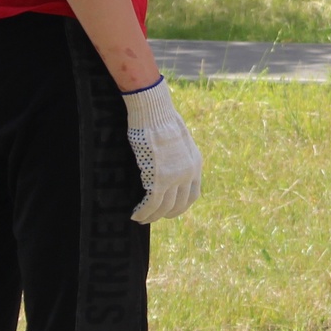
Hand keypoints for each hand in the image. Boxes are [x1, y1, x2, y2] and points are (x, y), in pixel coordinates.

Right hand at [121, 76, 202, 222]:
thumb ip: (177, 153)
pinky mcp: (159, 180)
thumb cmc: (161, 118)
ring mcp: (175, 178)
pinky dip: (143, 212)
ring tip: (141, 219)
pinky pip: (151, 203)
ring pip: (164, 207)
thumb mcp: (177, 137)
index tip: (171, 210)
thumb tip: (167, 159)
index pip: (192, 195)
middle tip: (154, 216)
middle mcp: (189, 174)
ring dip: (152, 216)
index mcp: (196, 164)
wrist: (155, 111)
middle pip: (179, 204)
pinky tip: (135, 214)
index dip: (181, 205)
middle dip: (166, 213)